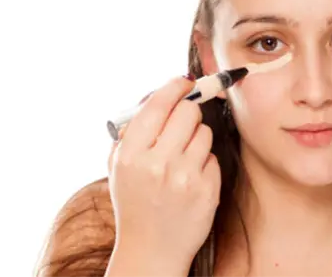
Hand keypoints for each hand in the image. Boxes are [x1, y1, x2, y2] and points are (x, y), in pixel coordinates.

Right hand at [107, 75, 220, 272]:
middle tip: (184, 121)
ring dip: (197, 137)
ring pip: (205, 131)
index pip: (159, 104)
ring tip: (183, 157)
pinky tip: (191, 178)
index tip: (184, 81)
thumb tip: (161, 94)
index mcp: (131, 155)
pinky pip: (213, 156)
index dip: (175, 86)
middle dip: (188, 111)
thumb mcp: (119, 167)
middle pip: (189, 111)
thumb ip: (133, 130)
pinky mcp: (207, 190)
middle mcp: (158, 164)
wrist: (151, 250)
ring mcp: (185, 178)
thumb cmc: (135, 202)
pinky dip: (204, 161)